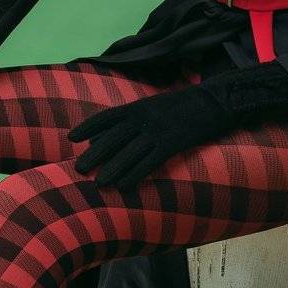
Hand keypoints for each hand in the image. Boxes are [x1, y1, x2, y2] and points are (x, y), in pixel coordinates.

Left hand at [68, 84, 235, 189]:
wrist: (215, 101)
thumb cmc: (184, 105)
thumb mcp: (155, 105)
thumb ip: (136, 116)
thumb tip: (116, 131)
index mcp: (138, 106)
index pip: (107, 116)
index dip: (88, 127)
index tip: (72, 137)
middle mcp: (144, 117)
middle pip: (113, 137)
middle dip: (95, 153)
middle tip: (79, 168)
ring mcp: (158, 130)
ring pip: (129, 152)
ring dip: (112, 168)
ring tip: (99, 182)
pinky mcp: (173, 143)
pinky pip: (150, 161)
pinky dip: (136, 174)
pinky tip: (125, 186)